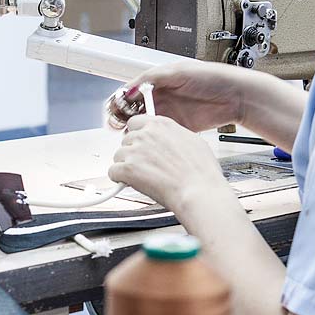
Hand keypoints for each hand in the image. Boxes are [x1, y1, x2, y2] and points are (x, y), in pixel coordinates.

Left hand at [108, 115, 226, 214]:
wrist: (198, 191)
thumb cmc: (201, 172)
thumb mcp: (193, 141)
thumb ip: (173, 136)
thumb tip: (169, 139)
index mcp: (161, 125)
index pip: (135, 123)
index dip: (137, 136)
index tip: (139, 145)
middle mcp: (145, 134)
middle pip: (126, 141)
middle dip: (132, 153)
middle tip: (145, 166)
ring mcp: (135, 151)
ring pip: (118, 156)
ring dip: (126, 166)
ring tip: (142, 178)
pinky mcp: (127, 169)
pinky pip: (113, 172)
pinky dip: (119, 179)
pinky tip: (131, 183)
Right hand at [125, 59, 250, 132]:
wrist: (235, 95)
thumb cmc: (212, 78)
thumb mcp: (179, 72)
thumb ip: (154, 78)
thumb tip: (133, 85)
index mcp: (159, 82)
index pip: (133, 91)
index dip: (122, 100)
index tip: (115, 109)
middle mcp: (163, 97)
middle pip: (136, 109)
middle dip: (125, 117)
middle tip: (117, 124)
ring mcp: (171, 113)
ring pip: (146, 123)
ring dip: (136, 129)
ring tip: (129, 135)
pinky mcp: (181, 127)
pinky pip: (162, 134)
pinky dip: (153, 139)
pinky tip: (147, 141)